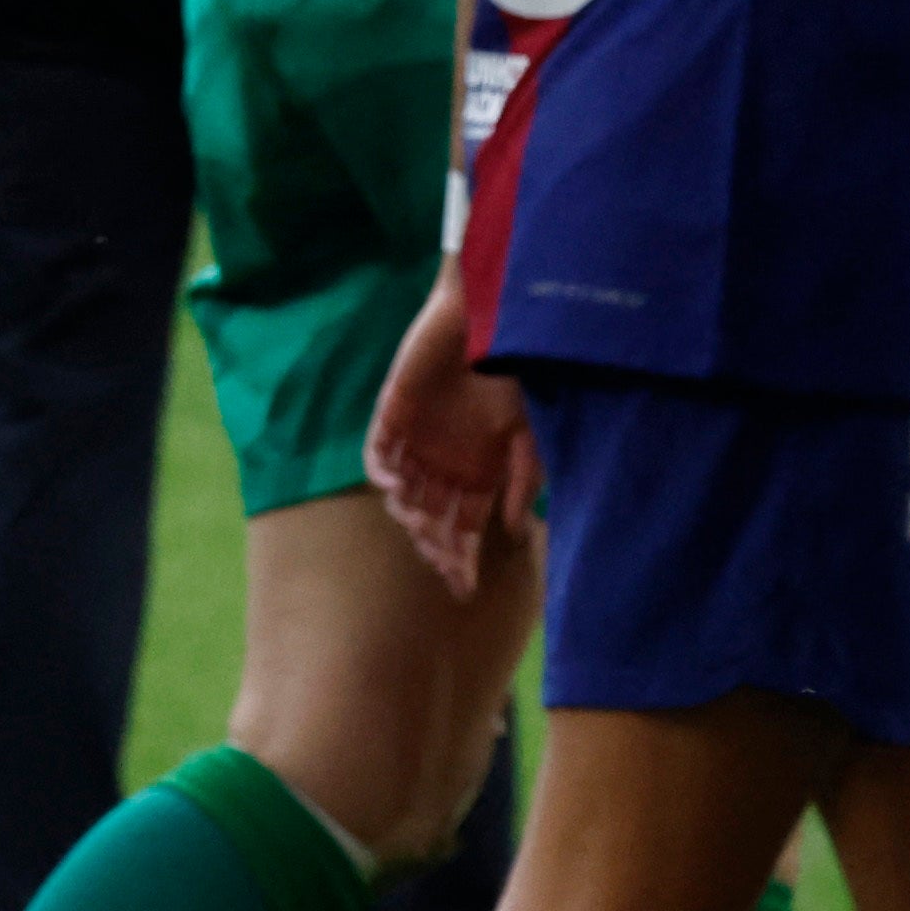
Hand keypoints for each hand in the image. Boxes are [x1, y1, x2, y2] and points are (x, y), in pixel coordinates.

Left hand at [365, 262, 541, 603]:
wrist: (494, 322)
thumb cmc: (518, 378)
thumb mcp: (531, 435)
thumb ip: (522, 481)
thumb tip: (515, 529)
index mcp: (477, 474)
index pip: (464, 528)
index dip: (462, 558)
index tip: (464, 588)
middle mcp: (443, 464)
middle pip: (431, 519)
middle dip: (436, 546)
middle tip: (443, 565)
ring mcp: (416, 440)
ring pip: (403, 493)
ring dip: (410, 515)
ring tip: (424, 531)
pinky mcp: (392, 412)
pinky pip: (378, 451)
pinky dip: (383, 473)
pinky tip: (395, 490)